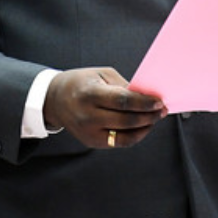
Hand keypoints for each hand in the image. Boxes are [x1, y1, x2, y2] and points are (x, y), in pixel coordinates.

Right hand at [43, 67, 166, 148]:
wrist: (56, 99)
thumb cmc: (82, 83)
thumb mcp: (102, 74)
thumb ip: (124, 86)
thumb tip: (146, 97)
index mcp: (90, 94)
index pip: (122, 101)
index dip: (143, 102)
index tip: (158, 101)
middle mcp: (88, 116)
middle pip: (126, 120)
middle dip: (149, 116)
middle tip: (162, 110)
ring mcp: (88, 132)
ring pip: (125, 136)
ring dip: (145, 128)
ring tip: (156, 118)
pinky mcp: (91, 142)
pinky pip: (118, 142)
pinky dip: (135, 136)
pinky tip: (143, 127)